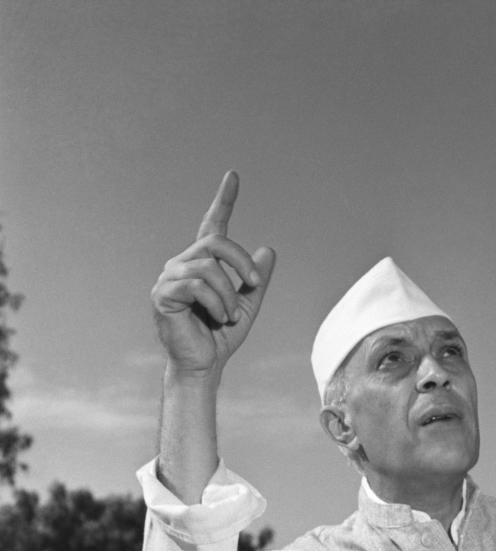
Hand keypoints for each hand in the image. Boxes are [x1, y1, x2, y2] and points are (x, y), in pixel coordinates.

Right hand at [150, 171, 275, 377]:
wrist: (204, 364)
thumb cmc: (221, 336)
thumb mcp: (247, 304)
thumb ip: (255, 278)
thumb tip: (269, 249)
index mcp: (203, 264)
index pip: (213, 226)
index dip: (224, 201)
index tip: (233, 176)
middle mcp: (182, 264)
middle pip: (216, 242)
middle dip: (242, 262)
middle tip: (256, 285)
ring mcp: (169, 277)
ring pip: (209, 266)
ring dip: (228, 293)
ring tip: (229, 315)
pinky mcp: (161, 294)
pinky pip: (196, 285)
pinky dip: (215, 302)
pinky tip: (217, 317)